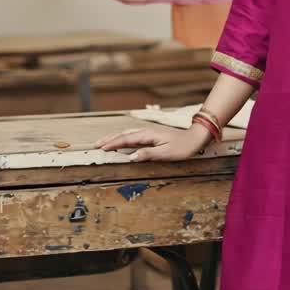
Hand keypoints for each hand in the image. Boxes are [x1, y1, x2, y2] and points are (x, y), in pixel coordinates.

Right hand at [93, 125, 212, 162]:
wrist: (194, 139)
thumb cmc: (181, 147)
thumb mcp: (165, 153)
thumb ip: (147, 154)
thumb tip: (130, 157)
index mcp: (147, 135)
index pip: (125, 139)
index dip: (112, 144)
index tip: (101, 148)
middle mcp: (145, 132)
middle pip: (123, 134)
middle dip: (109, 139)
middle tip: (95, 145)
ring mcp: (147, 133)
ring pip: (126, 134)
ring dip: (114, 137)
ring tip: (103, 142)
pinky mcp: (150, 135)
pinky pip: (132, 135)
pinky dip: (122, 138)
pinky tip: (120, 141)